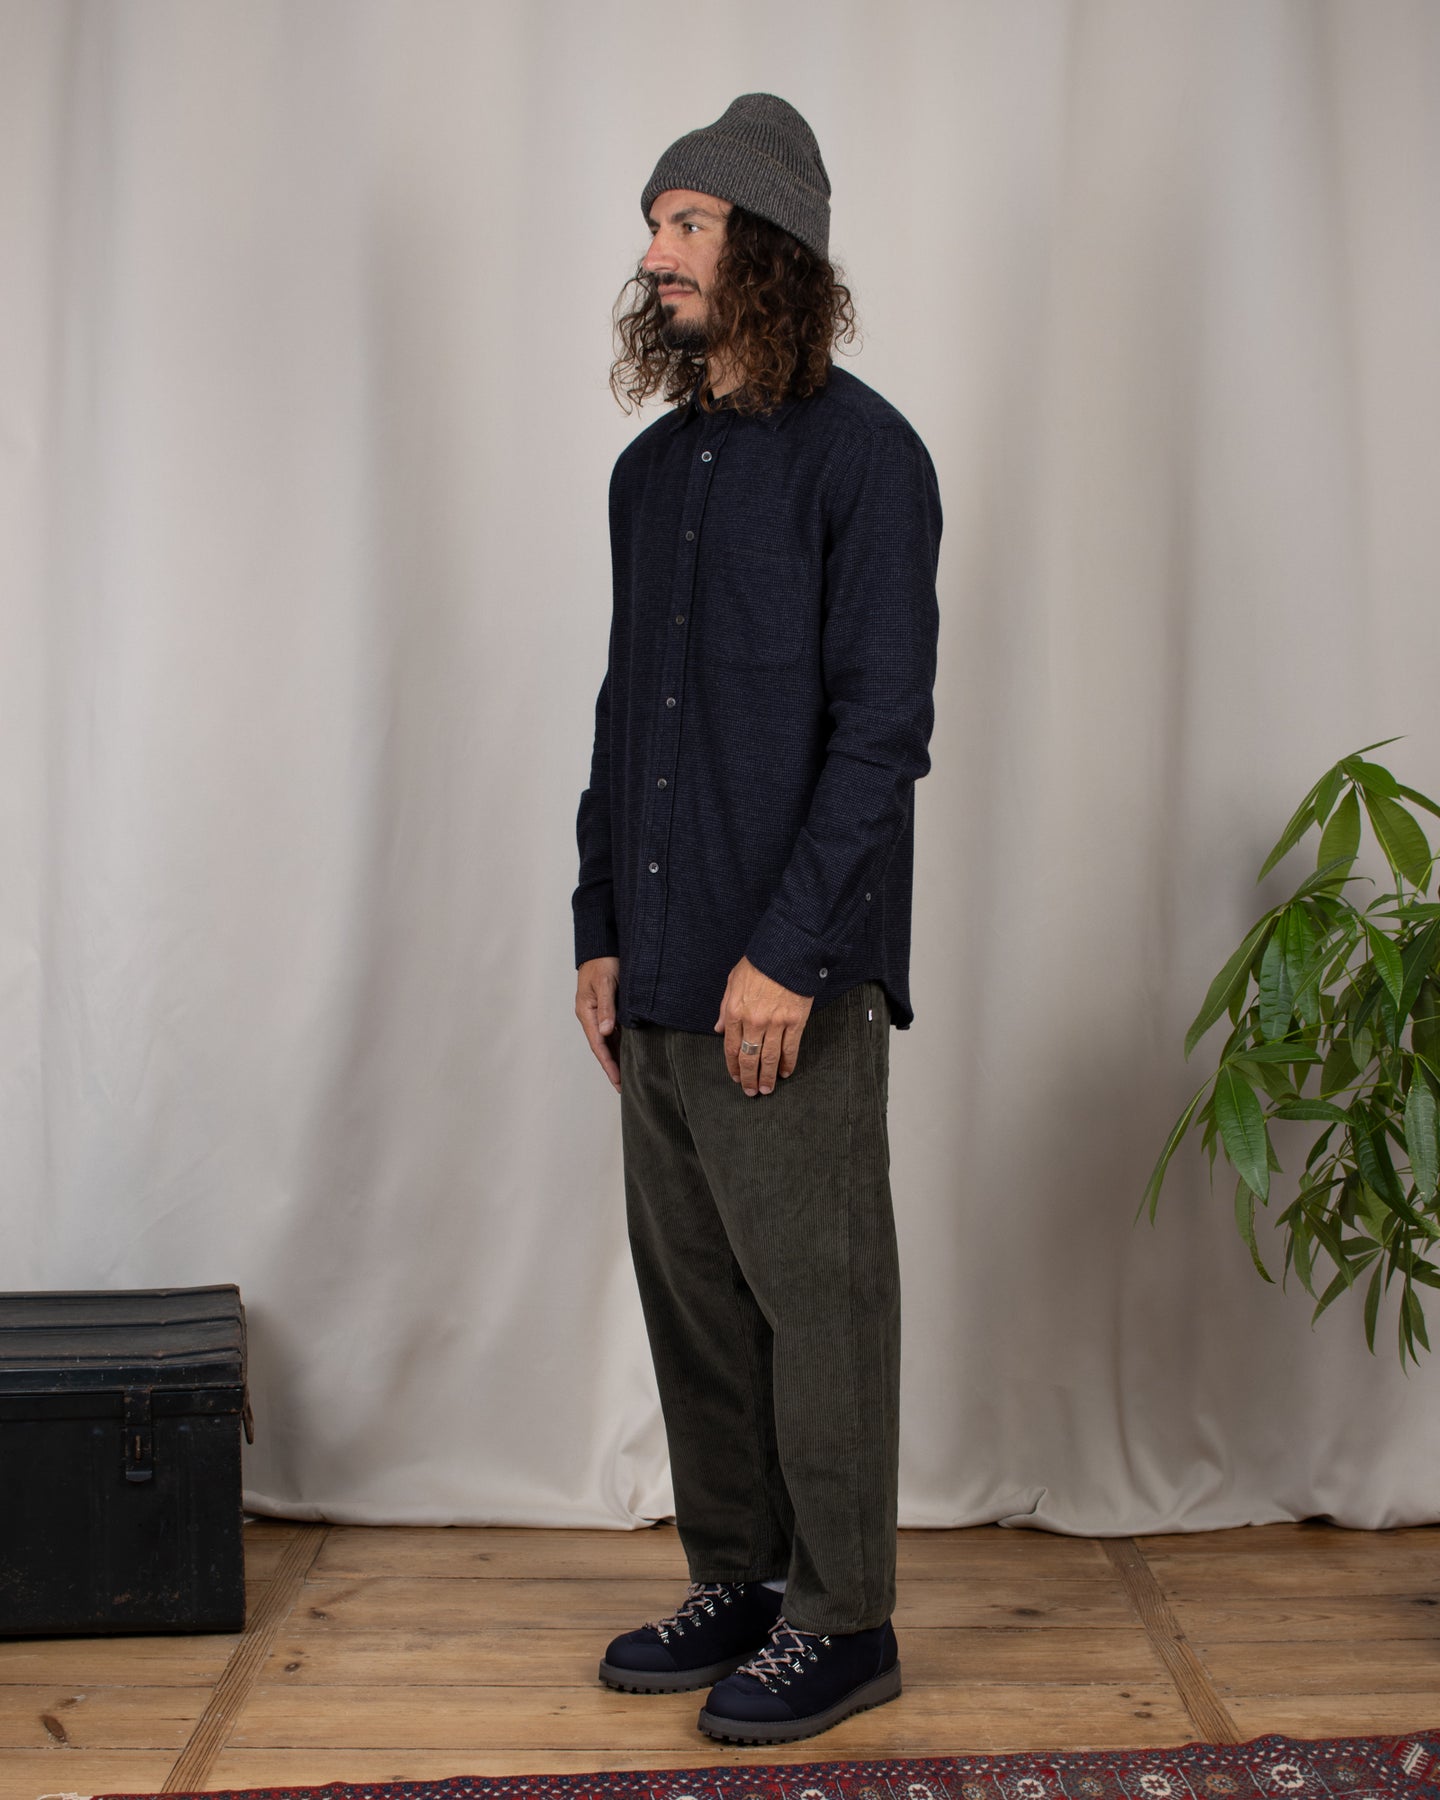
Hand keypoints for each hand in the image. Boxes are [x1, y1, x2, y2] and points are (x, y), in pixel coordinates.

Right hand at [576, 956, 621, 1092]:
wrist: (602, 945)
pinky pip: (614, 1031)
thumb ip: (607, 1007)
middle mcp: (591, 1016)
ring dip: (617, 1058)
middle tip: (623, 1088)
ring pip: (609, 1041)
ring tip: (628, 1077)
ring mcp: (599, 1013)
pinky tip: (630, 1054)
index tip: (617, 1081)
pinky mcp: (608, 1009)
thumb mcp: (606, 982)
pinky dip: (621, 1044)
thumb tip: (605, 1032)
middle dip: (612, 1067)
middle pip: (602, 1047)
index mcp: (587, 1012)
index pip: (598, 1045)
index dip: (608, 1064)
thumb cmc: (603, 961)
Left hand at [714, 956, 812, 1095]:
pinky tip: (785, 1073)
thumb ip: (724, 1008)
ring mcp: (776, 1023)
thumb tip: (719, 1029)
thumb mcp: (732, 982)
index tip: (736, 1077)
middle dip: (749, 1078)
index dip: (733, 1066)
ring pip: (769, 1058)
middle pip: (749, 1058)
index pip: (731, 1048)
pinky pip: (790, 1048)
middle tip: (751, 1092)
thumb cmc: (759, 964)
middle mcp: (754, 1021)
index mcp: (735, 1012)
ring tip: (767, 1089)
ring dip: (767, 1077)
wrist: (787, 952)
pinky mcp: (795, 1022)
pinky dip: (788, 1063)